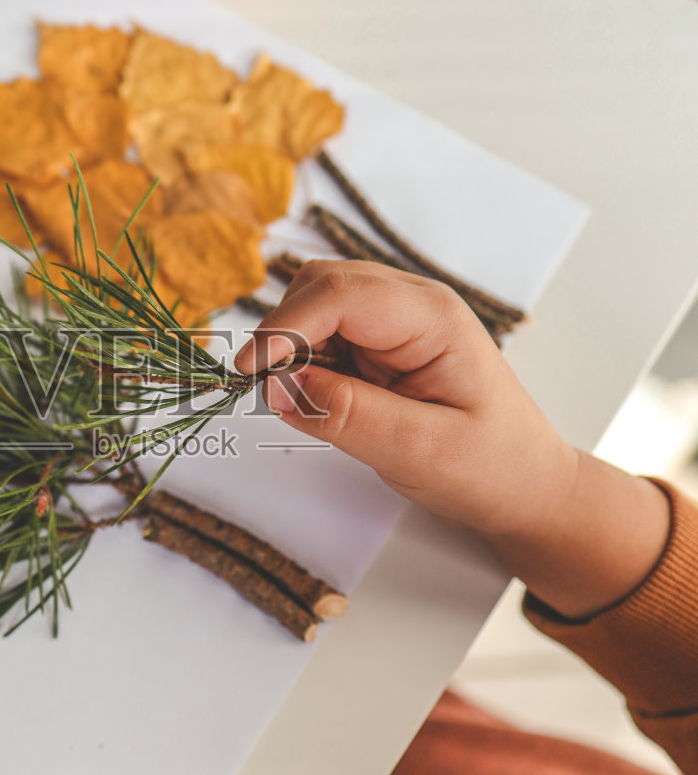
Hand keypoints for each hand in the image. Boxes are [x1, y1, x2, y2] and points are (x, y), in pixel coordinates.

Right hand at [236, 261, 669, 616]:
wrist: (524, 488)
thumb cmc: (491, 468)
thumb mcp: (421, 451)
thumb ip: (348, 415)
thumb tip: (276, 387)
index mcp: (431, 317)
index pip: (340, 293)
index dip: (285, 326)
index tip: (249, 373)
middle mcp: (410, 307)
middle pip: (320, 286)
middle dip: (283, 333)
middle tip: (267, 393)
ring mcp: (393, 325)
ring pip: (313, 309)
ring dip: (290, 351)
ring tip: (298, 404)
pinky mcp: (378, 349)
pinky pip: (321, 339)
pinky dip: (301, 366)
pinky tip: (315, 402)